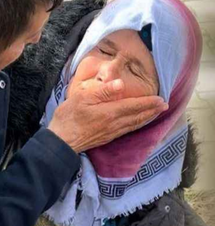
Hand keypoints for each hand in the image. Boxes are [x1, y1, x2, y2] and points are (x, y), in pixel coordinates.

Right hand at [47, 79, 167, 152]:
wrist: (60, 141)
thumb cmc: (68, 117)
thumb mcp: (81, 98)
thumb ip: (102, 91)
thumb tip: (120, 84)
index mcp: (110, 112)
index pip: (134, 106)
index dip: (148, 102)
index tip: (161, 99)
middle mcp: (114, 124)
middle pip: (137, 116)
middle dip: (152, 111)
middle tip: (164, 106)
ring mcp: (110, 133)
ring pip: (134, 125)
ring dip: (146, 119)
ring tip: (155, 114)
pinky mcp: (106, 138)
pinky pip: (127, 130)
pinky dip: (136, 125)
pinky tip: (136, 123)